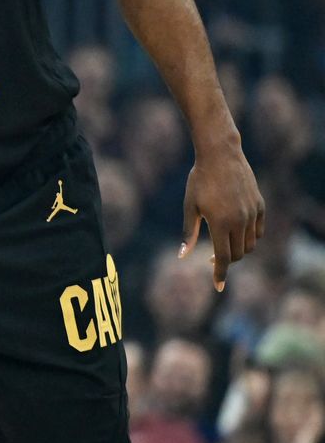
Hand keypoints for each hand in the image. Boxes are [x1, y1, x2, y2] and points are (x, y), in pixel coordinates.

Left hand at [181, 142, 264, 290]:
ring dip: (239, 250)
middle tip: (212, 260)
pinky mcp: (260, 206)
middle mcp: (240, 221)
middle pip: (238, 254)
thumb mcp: (189, 206)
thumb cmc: (199, 180)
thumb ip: (189, 232)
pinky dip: (250, 237)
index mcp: (221, 223)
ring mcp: (253, 213)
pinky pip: (258, 231)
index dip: (220, 274)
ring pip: (250, 244)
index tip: (218, 287)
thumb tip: (182, 256)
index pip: (224, 258)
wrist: (221, 155)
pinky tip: (237, 234)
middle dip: (226, 262)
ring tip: (223, 246)